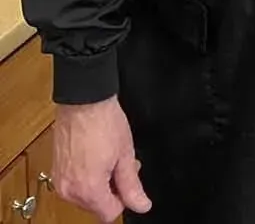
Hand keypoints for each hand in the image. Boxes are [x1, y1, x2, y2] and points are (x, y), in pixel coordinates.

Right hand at [52, 97, 150, 221]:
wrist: (83, 100)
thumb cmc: (104, 122)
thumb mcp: (125, 154)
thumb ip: (132, 185)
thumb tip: (141, 206)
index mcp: (88, 190)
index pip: (109, 214)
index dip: (123, 199)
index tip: (128, 180)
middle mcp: (69, 191)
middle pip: (96, 206)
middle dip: (112, 189)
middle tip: (122, 164)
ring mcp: (59, 181)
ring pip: (85, 196)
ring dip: (99, 183)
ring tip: (108, 157)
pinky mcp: (55, 171)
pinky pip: (74, 184)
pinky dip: (85, 177)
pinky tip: (94, 157)